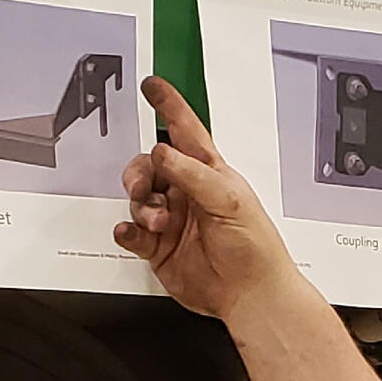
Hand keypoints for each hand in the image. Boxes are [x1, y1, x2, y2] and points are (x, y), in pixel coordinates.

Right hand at [115, 78, 298, 322]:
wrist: (249, 294)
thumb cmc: (254, 247)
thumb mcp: (229, 200)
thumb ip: (192, 174)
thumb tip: (162, 152)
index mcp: (209, 174)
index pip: (185, 131)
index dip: (169, 107)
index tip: (153, 87)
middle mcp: (188, 193)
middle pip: (148, 167)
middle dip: (139, 172)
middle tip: (144, 186)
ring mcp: (171, 220)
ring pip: (137, 199)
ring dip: (140, 206)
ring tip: (157, 222)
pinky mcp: (157, 248)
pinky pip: (131, 232)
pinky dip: (127, 230)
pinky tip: (133, 233)